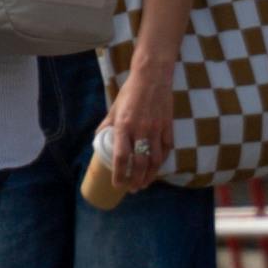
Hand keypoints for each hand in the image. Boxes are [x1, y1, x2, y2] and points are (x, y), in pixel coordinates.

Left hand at [103, 65, 176, 191]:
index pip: (120, 156)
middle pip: (139, 163)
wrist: (152, 78)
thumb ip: (107, 125)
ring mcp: (156, 130)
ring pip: (155, 160)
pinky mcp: (168, 127)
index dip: (119, 173)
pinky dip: (162, 161)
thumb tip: (99, 139)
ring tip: (145, 183)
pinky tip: (157, 167)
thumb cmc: (130, 92)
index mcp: (124, 126)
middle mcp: (140, 130)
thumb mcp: (114, 108)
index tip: (117, 184)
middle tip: (133, 189)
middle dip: (136, 180)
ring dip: (150, 175)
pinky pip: (166, 149)